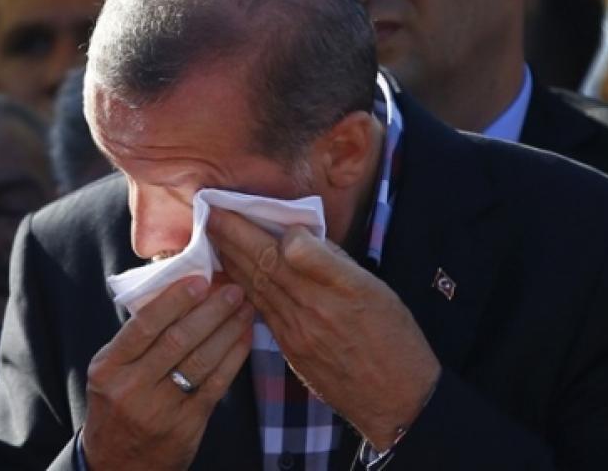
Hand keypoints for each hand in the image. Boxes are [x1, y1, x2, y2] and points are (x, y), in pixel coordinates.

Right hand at [82, 275, 253, 469]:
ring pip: (201, 360)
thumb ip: (137, 339)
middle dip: (211, 311)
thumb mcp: (111, 371)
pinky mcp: (187, 425)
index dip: (175, 300)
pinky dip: (234, 357)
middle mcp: (132, 388)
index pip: (144, 325)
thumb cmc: (118, 404)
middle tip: (233, 289)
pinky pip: (216, 384)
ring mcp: (160, 409)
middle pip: (177, 339)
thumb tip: (179, 292)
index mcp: (109, 367)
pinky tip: (245, 337)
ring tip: (245, 308)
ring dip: (228, 330)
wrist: (118, 465)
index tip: (200, 280)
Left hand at [208, 209, 439, 449]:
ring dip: (231, 259)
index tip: (244, 209)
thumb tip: (298, 236)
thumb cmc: (394, 337)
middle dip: (234, 237)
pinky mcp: (290, 350)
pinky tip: (230, 273)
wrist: (396, 399)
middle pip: (265, 265)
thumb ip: (334, 261)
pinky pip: (261, 310)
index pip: (288, 250)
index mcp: (339, 288)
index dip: (259, 230)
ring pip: (257, 287)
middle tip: (212, 213)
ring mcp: (297, 332)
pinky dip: (242, 286)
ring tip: (213, 235)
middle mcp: (313, 309)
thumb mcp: (376, 289)